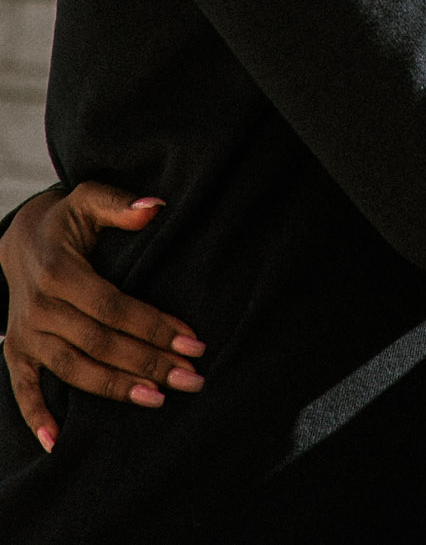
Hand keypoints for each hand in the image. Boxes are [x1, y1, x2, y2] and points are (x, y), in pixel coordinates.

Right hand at [0, 184, 204, 452]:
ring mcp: (26, 335)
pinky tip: (58, 441)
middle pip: (100, 344)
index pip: (113, 307)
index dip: (153, 326)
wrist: (19, 238)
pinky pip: (23, 389)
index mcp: (60, 272)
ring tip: (158, 400)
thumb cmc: (67, 219)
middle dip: (148, 363)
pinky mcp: (17, 352)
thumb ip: (120, 204)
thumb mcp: (90, 199)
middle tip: (192, 378)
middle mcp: (40, 308)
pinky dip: (37, 416)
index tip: (192, 342)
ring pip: (74, 370)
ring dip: (116, 388)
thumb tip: (154, 207)